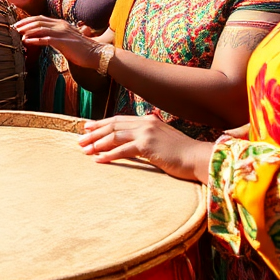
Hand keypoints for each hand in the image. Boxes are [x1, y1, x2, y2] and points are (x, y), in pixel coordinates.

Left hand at [13, 15, 103, 68]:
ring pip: (40, 28)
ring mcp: (62, 33)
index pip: (40, 18)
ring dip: (27, 31)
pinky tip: (26, 41)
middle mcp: (60, 25)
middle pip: (38, 21)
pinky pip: (46, 39)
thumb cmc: (80, 49)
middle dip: (24, 24)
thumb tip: (41, 38)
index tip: (17, 25)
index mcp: (60, 23)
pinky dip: (35, 39)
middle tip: (13, 28)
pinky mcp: (64, 42)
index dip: (27, 20)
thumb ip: (54, 36)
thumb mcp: (65, 39)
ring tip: (17, 34)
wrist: (96, 54)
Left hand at [78, 115, 212, 182]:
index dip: (102, 123)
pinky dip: (108, 155)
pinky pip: (122, 150)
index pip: (119, 120)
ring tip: (85, 150)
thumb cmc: (183, 153)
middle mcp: (146, 123)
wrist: (199, 158)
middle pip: (113, 126)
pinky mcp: (147, 146)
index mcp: (149, 120)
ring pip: (114, 136)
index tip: (87, 128)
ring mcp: (146, 133)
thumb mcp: (165, 140)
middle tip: (80, 139)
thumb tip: (139, 141)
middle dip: (95, 133)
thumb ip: (151, 137)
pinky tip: (98, 159)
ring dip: (97, 144)